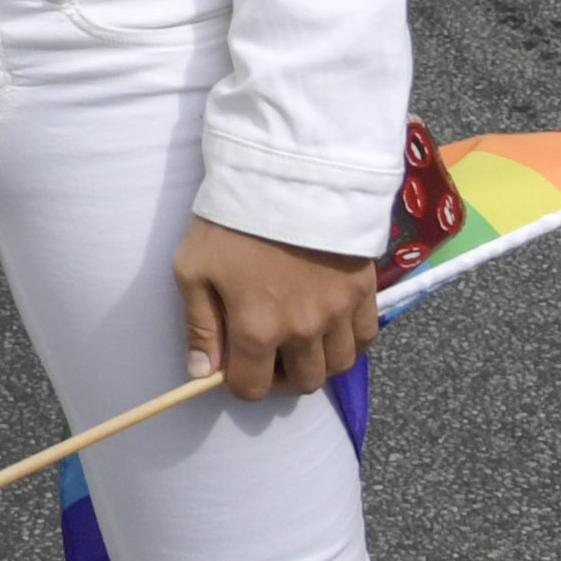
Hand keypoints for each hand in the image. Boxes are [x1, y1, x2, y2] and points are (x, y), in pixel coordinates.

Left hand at [171, 216, 377, 400]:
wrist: (285, 172)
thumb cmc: (231, 220)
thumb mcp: (193, 267)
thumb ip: (199, 326)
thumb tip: (201, 374)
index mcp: (257, 329)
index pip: (251, 388)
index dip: (240, 381)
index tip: (236, 361)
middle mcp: (303, 331)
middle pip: (302, 383)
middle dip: (282, 376)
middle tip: (270, 351)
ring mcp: (339, 313)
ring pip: (338, 365)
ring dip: (318, 361)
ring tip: (301, 338)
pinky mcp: (364, 291)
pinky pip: (366, 338)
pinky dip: (350, 341)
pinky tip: (332, 324)